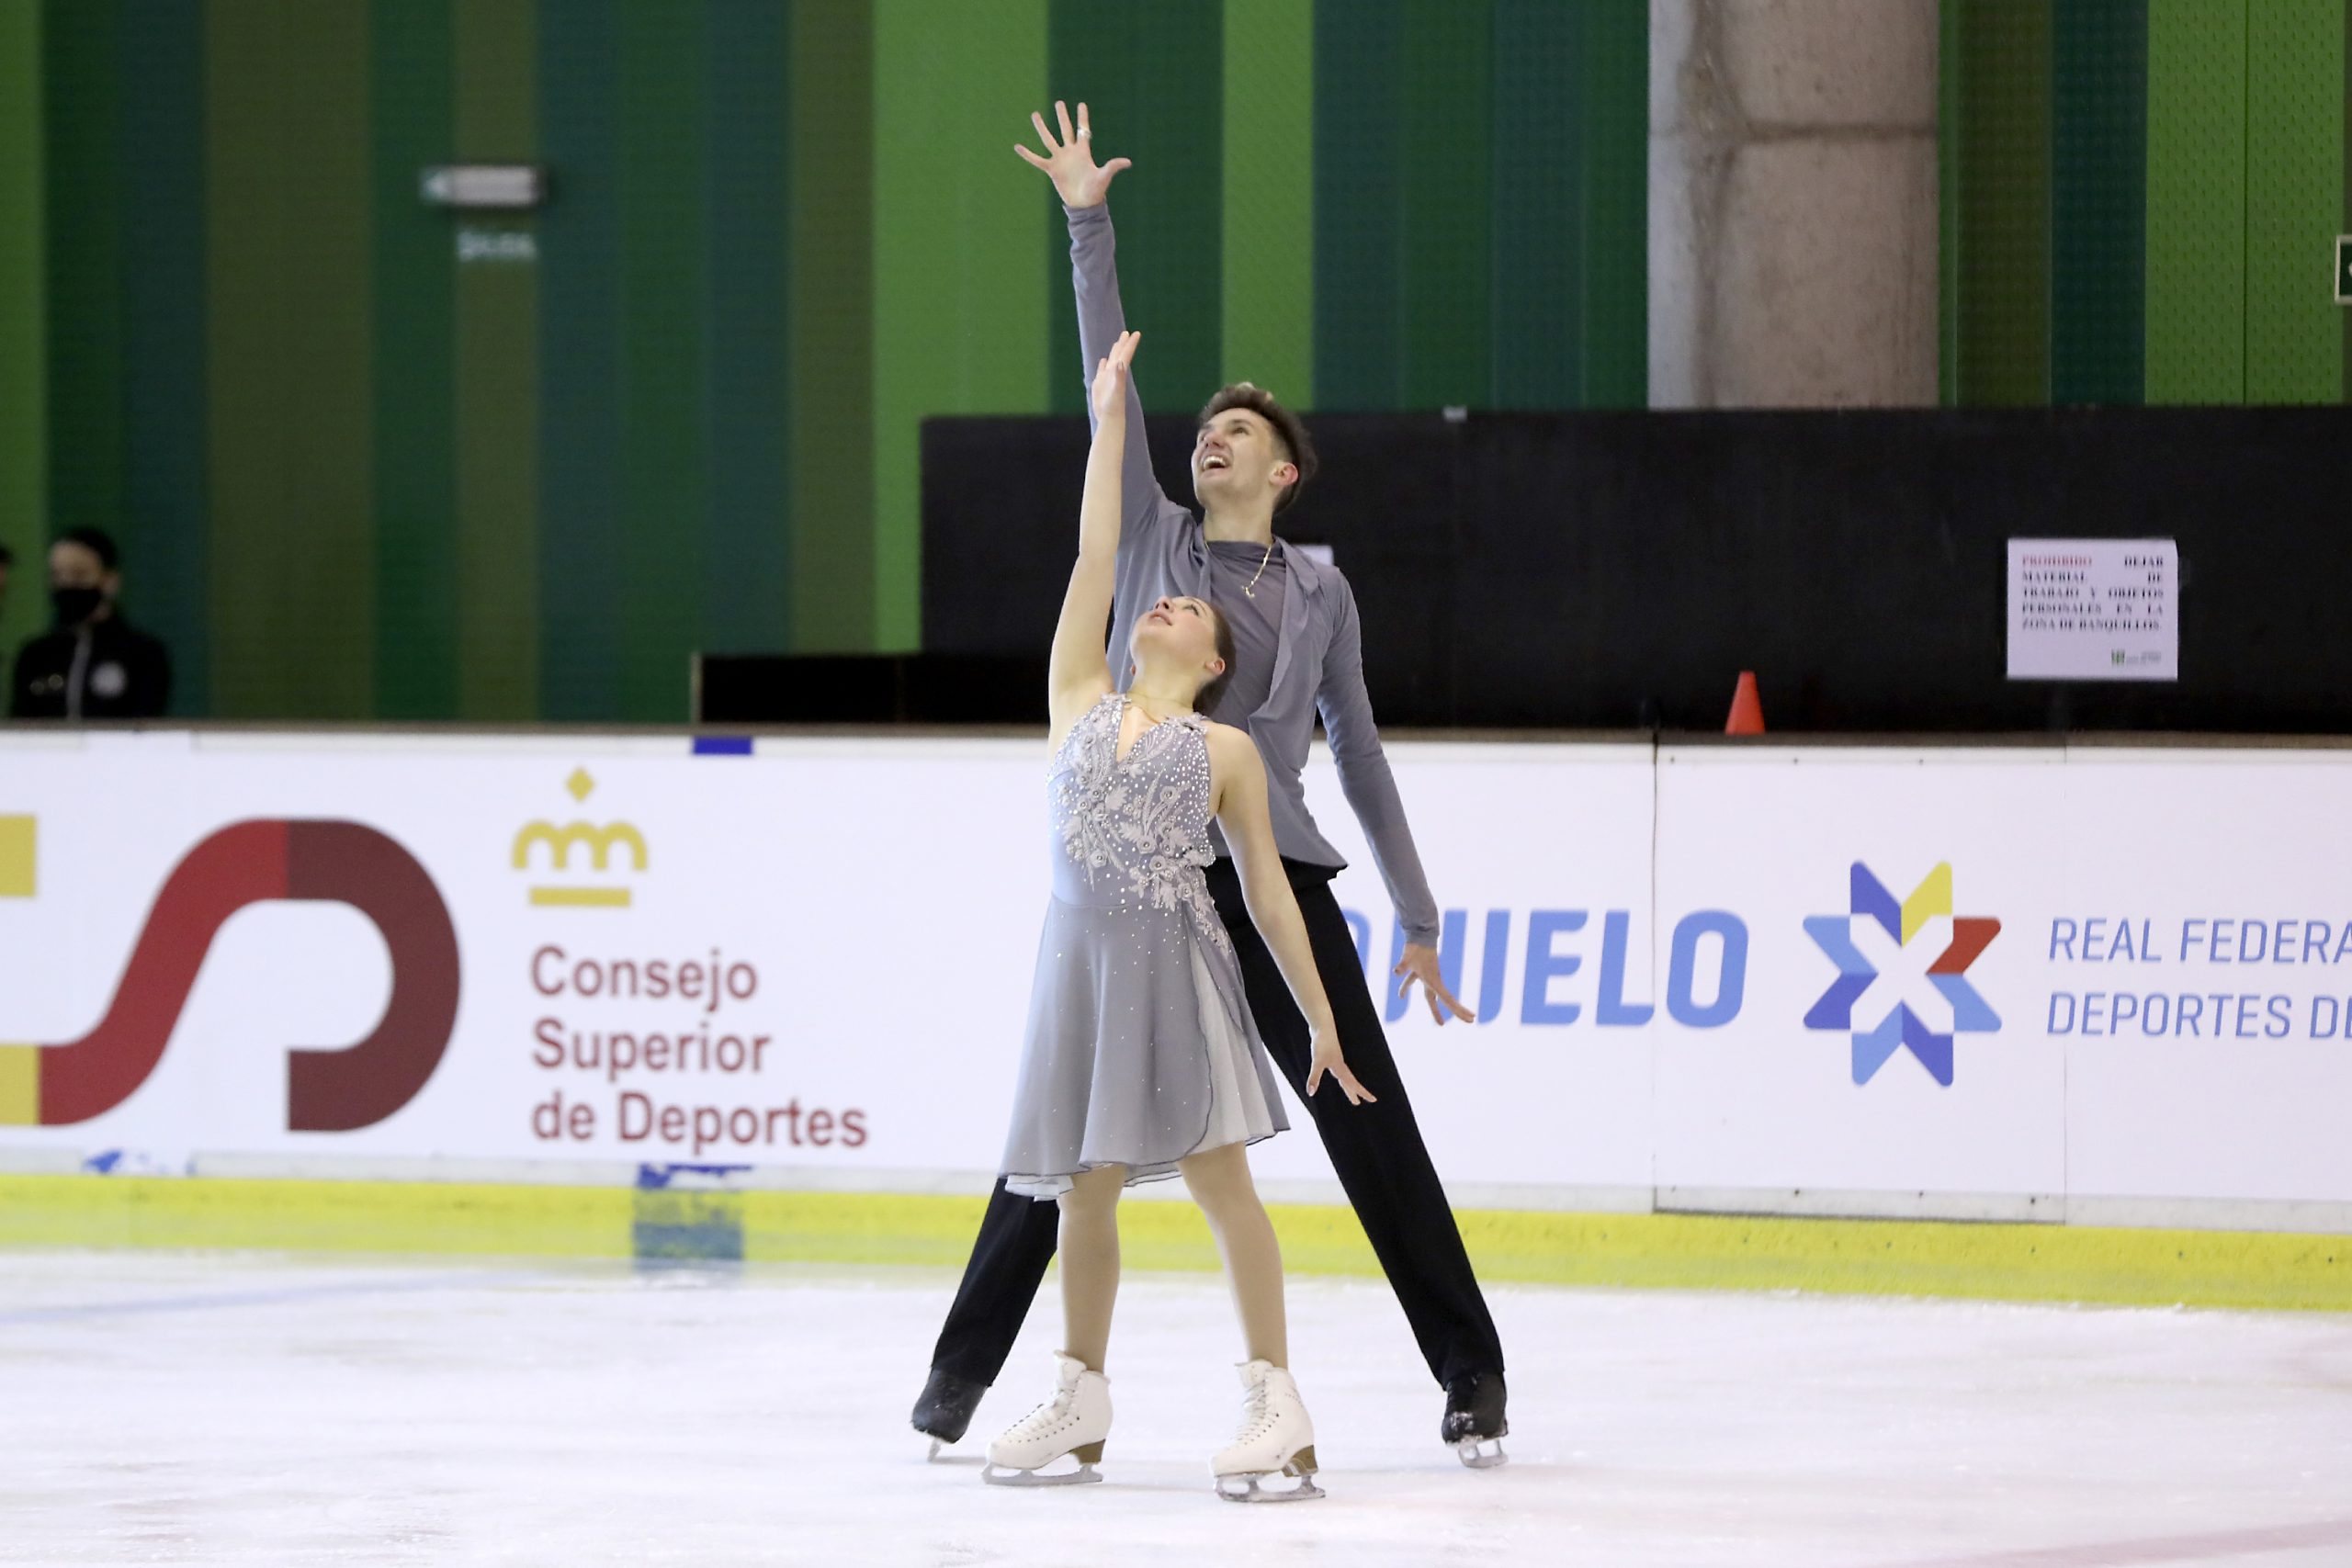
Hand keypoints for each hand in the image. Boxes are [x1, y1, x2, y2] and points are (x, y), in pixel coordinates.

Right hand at [1014, 100, 1129, 208]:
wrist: (1083, 205)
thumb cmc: (1096, 191)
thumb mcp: (1104, 177)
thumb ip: (1113, 166)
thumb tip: (1128, 162)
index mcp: (1083, 151)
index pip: (1082, 130)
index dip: (1082, 118)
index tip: (1081, 104)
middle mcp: (1070, 152)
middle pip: (1065, 130)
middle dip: (1062, 116)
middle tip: (1059, 102)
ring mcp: (1060, 160)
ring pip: (1049, 140)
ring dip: (1042, 127)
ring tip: (1035, 114)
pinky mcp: (1052, 170)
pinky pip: (1037, 160)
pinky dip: (1028, 154)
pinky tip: (1017, 146)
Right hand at [1090, 330, 1139, 421]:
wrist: (1109, 417)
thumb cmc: (1114, 405)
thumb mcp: (1117, 389)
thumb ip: (1119, 375)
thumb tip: (1121, 363)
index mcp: (1119, 372)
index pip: (1126, 354)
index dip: (1131, 343)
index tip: (1137, 333)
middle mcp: (1114, 373)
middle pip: (1119, 355)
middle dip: (1123, 344)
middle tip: (1126, 333)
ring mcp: (1107, 378)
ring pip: (1111, 362)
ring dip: (1114, 352)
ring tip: (1117, 344)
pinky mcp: (1100, 384)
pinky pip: (1102, 371)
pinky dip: (1103, 364)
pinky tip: (1103, 361)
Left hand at [1305, 1025, 1376, 1105]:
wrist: (1322, 1025)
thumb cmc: (1321, 1042)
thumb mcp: (1317, 1062)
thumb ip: (1314, 1077)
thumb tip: (1311, 1093)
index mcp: (1340, 1068)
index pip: (1353, 1084)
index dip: (1363, 1093)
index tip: (1374, 1099)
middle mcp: (1339, 1065)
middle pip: (1348, 1082)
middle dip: (1353, 1093)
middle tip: (1358, 1103)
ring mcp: (1335, 1059)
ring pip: (1343, 1076)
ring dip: (1346, 1085)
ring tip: (1348, 1092)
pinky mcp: (1329, 1054)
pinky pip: (1337, 1069)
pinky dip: (1339, 1075)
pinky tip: (1334, 1072)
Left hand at [1394, 943, 1475, 1024]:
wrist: (1421, 935)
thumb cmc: (1416, 947)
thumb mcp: (1408, 958)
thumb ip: (1403, 966)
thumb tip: (1395, 972)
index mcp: (1433, 980)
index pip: (1448, 999)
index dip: (1458, 1009)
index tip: (1470, 1017)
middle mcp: (1433, 981)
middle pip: (1446, 1000)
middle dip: (1457, 1012)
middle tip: (1471, 1021)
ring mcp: (1428, 977)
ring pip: (1432, 997)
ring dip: (1436, 1009)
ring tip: (1441, 1023)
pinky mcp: (1421, 973)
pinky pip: (1417, 984)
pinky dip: (1408, 989)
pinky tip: (1400, 996)